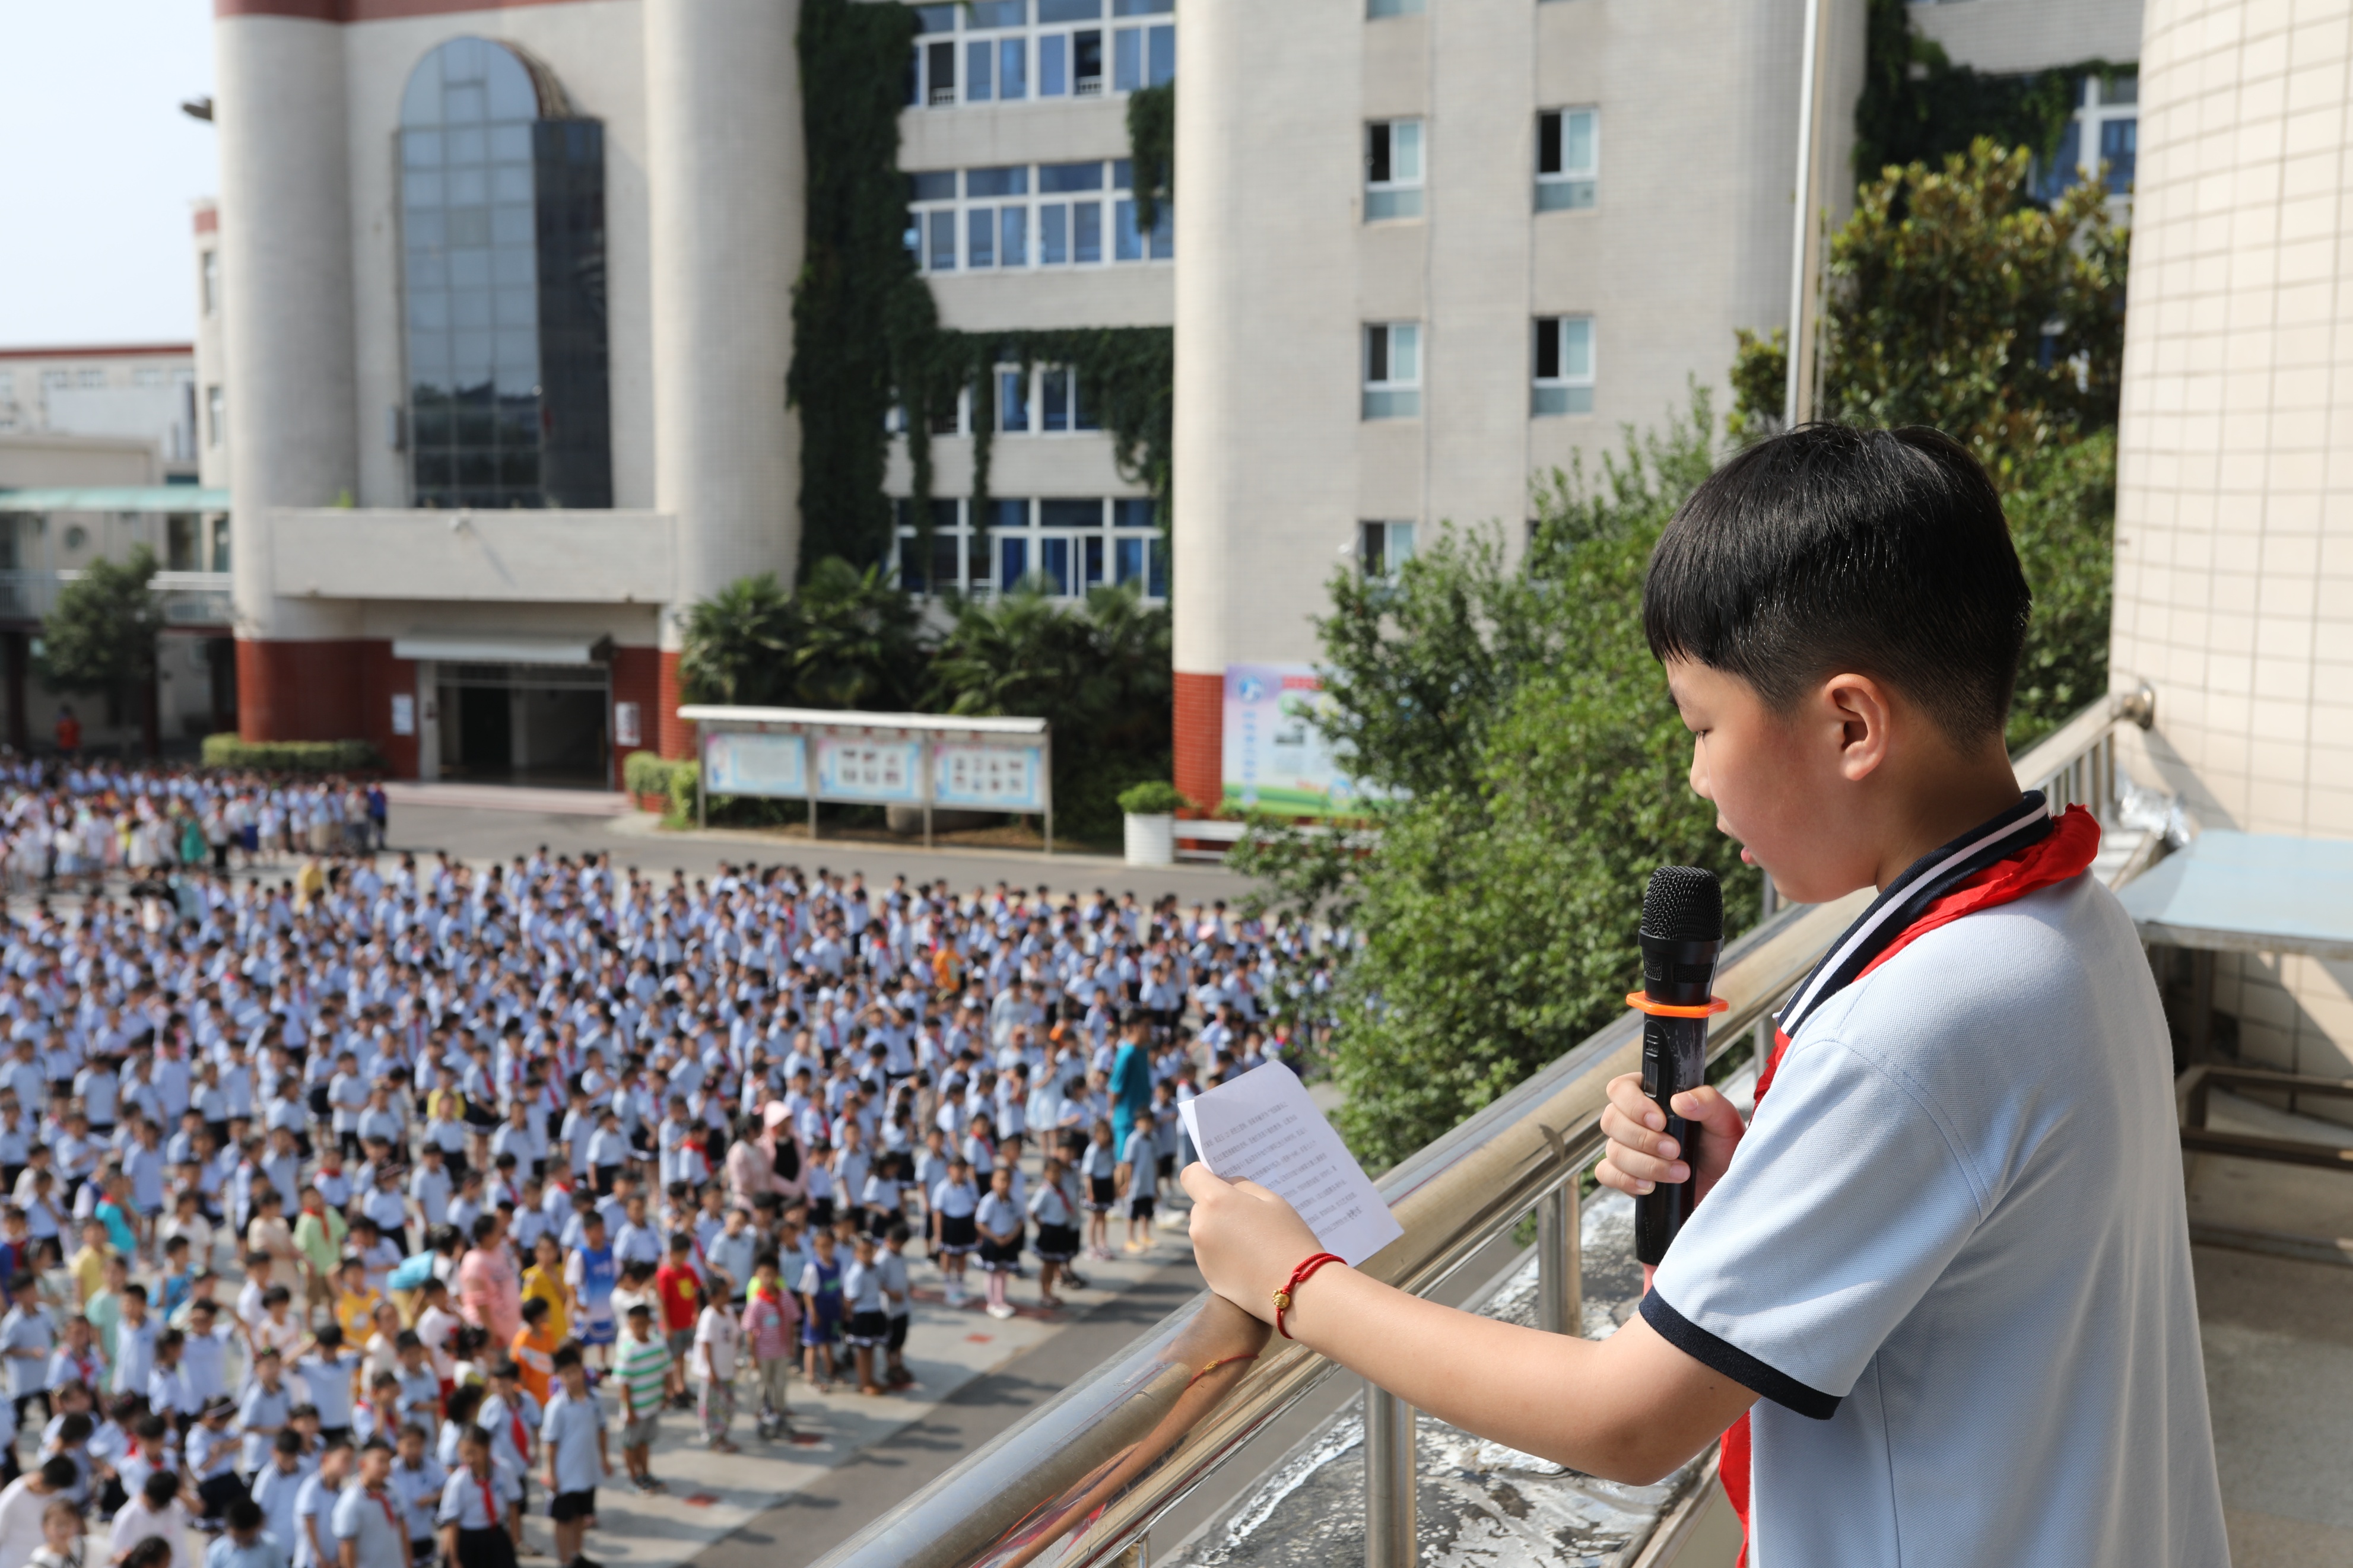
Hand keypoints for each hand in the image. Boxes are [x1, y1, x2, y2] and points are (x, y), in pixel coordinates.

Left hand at [1180, 1163, 1322, 1325]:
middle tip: (1248, 1214)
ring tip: (1253, 1241)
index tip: (1218, 1179)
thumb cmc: (1288, 1238)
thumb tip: (1226, 1186)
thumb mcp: (1272, 1200)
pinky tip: (1250, 1260)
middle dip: (1218, 1206)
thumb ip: (1242, 1187)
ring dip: (1220, 1230)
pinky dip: (1224, 1253)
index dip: (1203, 1174)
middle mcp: (1200, 1226)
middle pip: (1201, 1206)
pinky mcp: (1208, 1276)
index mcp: (1215, 1202)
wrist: (1297, 1289)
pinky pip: (1211, 1254)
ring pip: (1206, 1231)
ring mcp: (1201, 1254)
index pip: (1191, 1176)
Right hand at [1595, 1073, 1744, 1204]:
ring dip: (1646, 1164)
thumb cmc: (1721, 1146)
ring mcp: (1625, 1147)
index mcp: (1651, 1096)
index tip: (1659, 1121)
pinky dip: (1627, 1181)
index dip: (1633, 1104)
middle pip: (1612, 1121)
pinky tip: (1651, 1186)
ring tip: (1679, 1172)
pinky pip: (1607, 1174)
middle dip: (1644, 1140)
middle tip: (1675, 1150)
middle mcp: (1633, 1120)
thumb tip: (1680, 1101)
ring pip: (1614, 1150)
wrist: (1724, 1182)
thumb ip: (1707, 1102)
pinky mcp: (1625, 1174)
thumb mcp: (1724, 1120)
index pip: (1621, 1089)